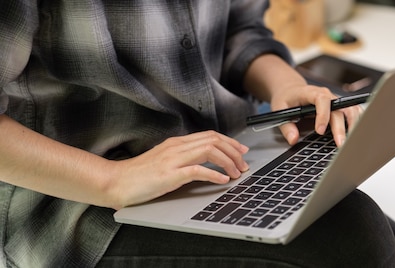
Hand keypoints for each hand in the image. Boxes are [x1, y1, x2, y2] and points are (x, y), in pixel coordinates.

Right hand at [107, 131, 248, 208]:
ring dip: (228, 162)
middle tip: (244, 164)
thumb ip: (183, 158)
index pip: (211, 136)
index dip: (230, 142)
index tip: (242, 151)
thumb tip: (206, 163)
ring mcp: (172, 160)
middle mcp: (177, 147)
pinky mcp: (169, 175)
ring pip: (209, 151)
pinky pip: (197, 170)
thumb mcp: (165, 161)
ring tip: (236, 173)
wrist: (115, 181)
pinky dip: (214, 174)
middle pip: (214, 140)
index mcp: (177, 143)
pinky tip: (222, 180)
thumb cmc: (139, 175)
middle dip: (234, 152)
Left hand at [270, 84, 362, 146]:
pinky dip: (357, 122)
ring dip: (353, 125)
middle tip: (340, 144)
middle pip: (339, 109)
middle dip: (340, 128)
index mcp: (312, 93)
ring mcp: (336, 100)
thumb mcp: (280, 109)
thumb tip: (293, 139)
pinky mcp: (340, 106)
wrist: (293, 90)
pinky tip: (355, 135)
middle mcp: (327, 95)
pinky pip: (353, 112)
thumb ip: (286, 126)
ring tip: (351, 142)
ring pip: (350, 110)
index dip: (323, 114)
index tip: (319, 131)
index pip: (322, 100)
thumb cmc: (287, 98)